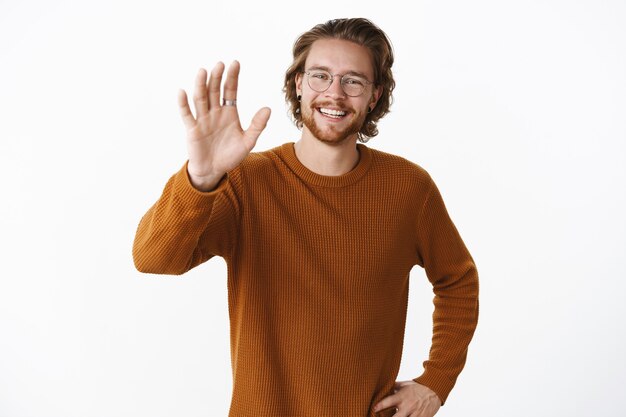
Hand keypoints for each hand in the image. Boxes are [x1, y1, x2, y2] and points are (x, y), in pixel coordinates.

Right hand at [178, 61, 270, 190]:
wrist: (214, 171)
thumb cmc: (230, 156)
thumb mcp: (248, 141)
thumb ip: (257, 126)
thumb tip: (268, 108)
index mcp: (229, 113)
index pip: (230, 91)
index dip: (232, 78)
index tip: (235, 63)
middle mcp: (214, 112)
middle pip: (214, 91)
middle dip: (217, 77)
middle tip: (220, 64)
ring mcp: (202, 119)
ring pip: (201, 99)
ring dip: (201, 85)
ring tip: (203, 71)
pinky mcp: (192, 129)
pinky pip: (187, 115)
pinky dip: (183, 104)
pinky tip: (182, 92)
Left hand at [373, 381, 440, 416]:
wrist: (434, 390)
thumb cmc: (417, 387)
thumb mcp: (404, 384)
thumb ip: (393, 386)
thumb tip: (381, 385)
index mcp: (402, 396)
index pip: (388, 401)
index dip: (380, 406)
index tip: (374, 409)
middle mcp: (408, 406)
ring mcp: (415, 414)